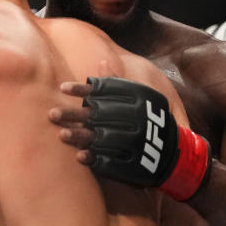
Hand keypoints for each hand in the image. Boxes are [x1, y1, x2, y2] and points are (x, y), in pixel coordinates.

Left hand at [50, 77, 211, 199]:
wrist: (174, 155)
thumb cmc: (151, 120)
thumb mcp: (141, 98)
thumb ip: (119, 84)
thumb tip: (102, 62)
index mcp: (137, 103)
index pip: (107, 93)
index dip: (83, 91)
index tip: (62, 88)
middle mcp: (136, 121)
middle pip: (100, 117)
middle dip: (74, 115)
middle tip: (51, 114)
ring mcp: (135, 144)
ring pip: (103, 139)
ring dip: (80, 137)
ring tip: (61, 135)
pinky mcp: (133, 164)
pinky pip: (112, 162)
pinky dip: (95, 159)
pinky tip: (79, 157)